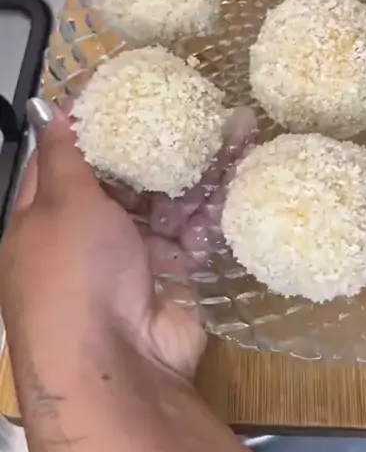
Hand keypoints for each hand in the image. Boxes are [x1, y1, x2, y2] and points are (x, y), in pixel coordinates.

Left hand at [0, 100, 255, 380]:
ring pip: (163, 206)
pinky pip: (191, 236)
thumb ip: (65, 156)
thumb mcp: (61, 202)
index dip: (89, 124)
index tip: (123, 88)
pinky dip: (209, 214)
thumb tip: (52, 110)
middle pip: (123, 180)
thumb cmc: (73, 273)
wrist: (117, 363)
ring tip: (227, 133)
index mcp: (45, 219)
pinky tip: (234, 179)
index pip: (63, 159)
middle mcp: (87, 238)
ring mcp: (131, 260)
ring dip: (190, 176)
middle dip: (153, 148)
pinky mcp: (172, 278)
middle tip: (189, 107)